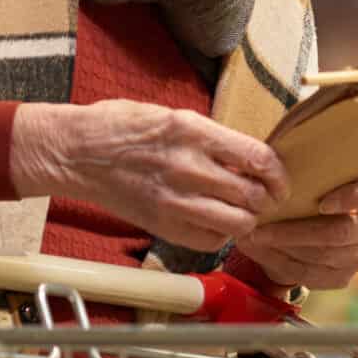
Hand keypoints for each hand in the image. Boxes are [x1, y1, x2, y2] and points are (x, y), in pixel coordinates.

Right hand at [9, 100, 288, 251]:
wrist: (77, 152)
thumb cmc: (123, 127)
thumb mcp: (175, 116)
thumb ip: (213, 139)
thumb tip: (250, 158)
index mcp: (193, 131)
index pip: (258, 157)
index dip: (278, 174)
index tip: (280, 180)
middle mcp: (187, 167)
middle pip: (253, 196)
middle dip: (267, 200)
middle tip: (266, 199)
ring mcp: (174, 201)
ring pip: (237, 224)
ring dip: (247, 221)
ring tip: (243, 213)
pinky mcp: (162, 226)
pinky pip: (210, 241)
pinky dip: (221, 236)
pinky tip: (215, 223)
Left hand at [237, 174, 357, 290]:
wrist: (309, 226)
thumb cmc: (310, 190)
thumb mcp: (311, 175)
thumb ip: (301, 168)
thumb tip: (267, 164)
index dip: (352, 197)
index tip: (322, 203)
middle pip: (341, 231)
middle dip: (296, 231)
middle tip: (260, 226)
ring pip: (322, 256)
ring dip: (283, 247)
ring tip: (253, 237)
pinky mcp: (343, 277)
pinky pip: (311, 274)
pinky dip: (281, 262)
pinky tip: (260, 250)